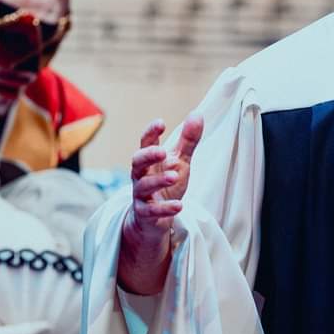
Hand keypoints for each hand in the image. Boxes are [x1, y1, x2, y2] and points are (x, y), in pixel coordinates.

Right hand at [118, 114, 203, 293]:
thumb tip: (197, 113)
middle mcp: (141, 176)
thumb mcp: (180, 161)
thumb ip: (188, 140)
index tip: (160, 122)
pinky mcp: (145, 215)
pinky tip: (179, 206)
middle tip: (162, 151)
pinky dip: (164, 209)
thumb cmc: (166, 186)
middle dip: (148, 155)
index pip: (146, 143)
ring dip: (157, 181)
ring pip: (143, 186)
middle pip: (137, 162)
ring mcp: (141, 196)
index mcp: (150, 161)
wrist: (156, 220)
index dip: (151, 133)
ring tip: (174, 176)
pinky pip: (151, 212)